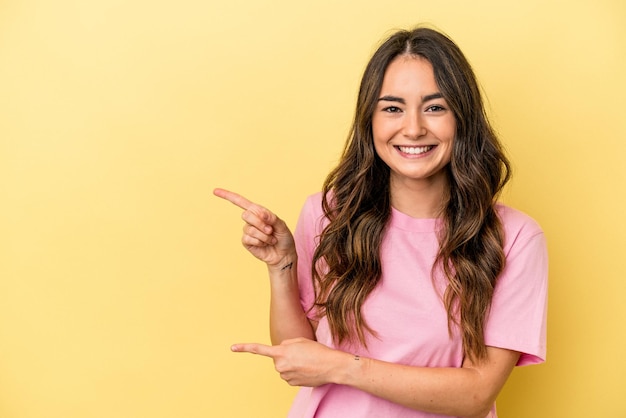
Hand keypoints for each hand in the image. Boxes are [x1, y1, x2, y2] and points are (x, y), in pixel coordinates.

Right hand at [213, 188, 294, 268]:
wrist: (283, 254)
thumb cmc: (284, 238)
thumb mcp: (282, 225)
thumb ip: (272, 218)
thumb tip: (260, 213)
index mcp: (259, 212)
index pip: (241, 202)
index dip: (228, 196)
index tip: (215, 191)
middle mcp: (251, 220)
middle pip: (246, 215)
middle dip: (260, 223)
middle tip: (270, 230)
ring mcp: (247, 231)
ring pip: (249, 228)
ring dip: (263, 235)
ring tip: (271, 239)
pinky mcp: (246, 241)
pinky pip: (248, 238)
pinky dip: (260, 242)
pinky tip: (265, 244)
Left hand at [231, 338, 345, 386]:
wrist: (330, 366)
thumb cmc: (317, 351)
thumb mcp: (299, 340)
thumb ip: (285, 343)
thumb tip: (280, 351)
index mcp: (281, 352)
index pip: (259, 349)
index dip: (245, 348)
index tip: (232, 348)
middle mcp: (280, 365)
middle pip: (277, 359)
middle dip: (286, 356)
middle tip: (301, 354)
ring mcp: (285, 376)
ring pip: (283, 368)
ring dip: (292, 364)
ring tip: (306, 361)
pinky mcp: (291, 384)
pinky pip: (289, 375)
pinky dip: (296, 372)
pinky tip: (307, 370)